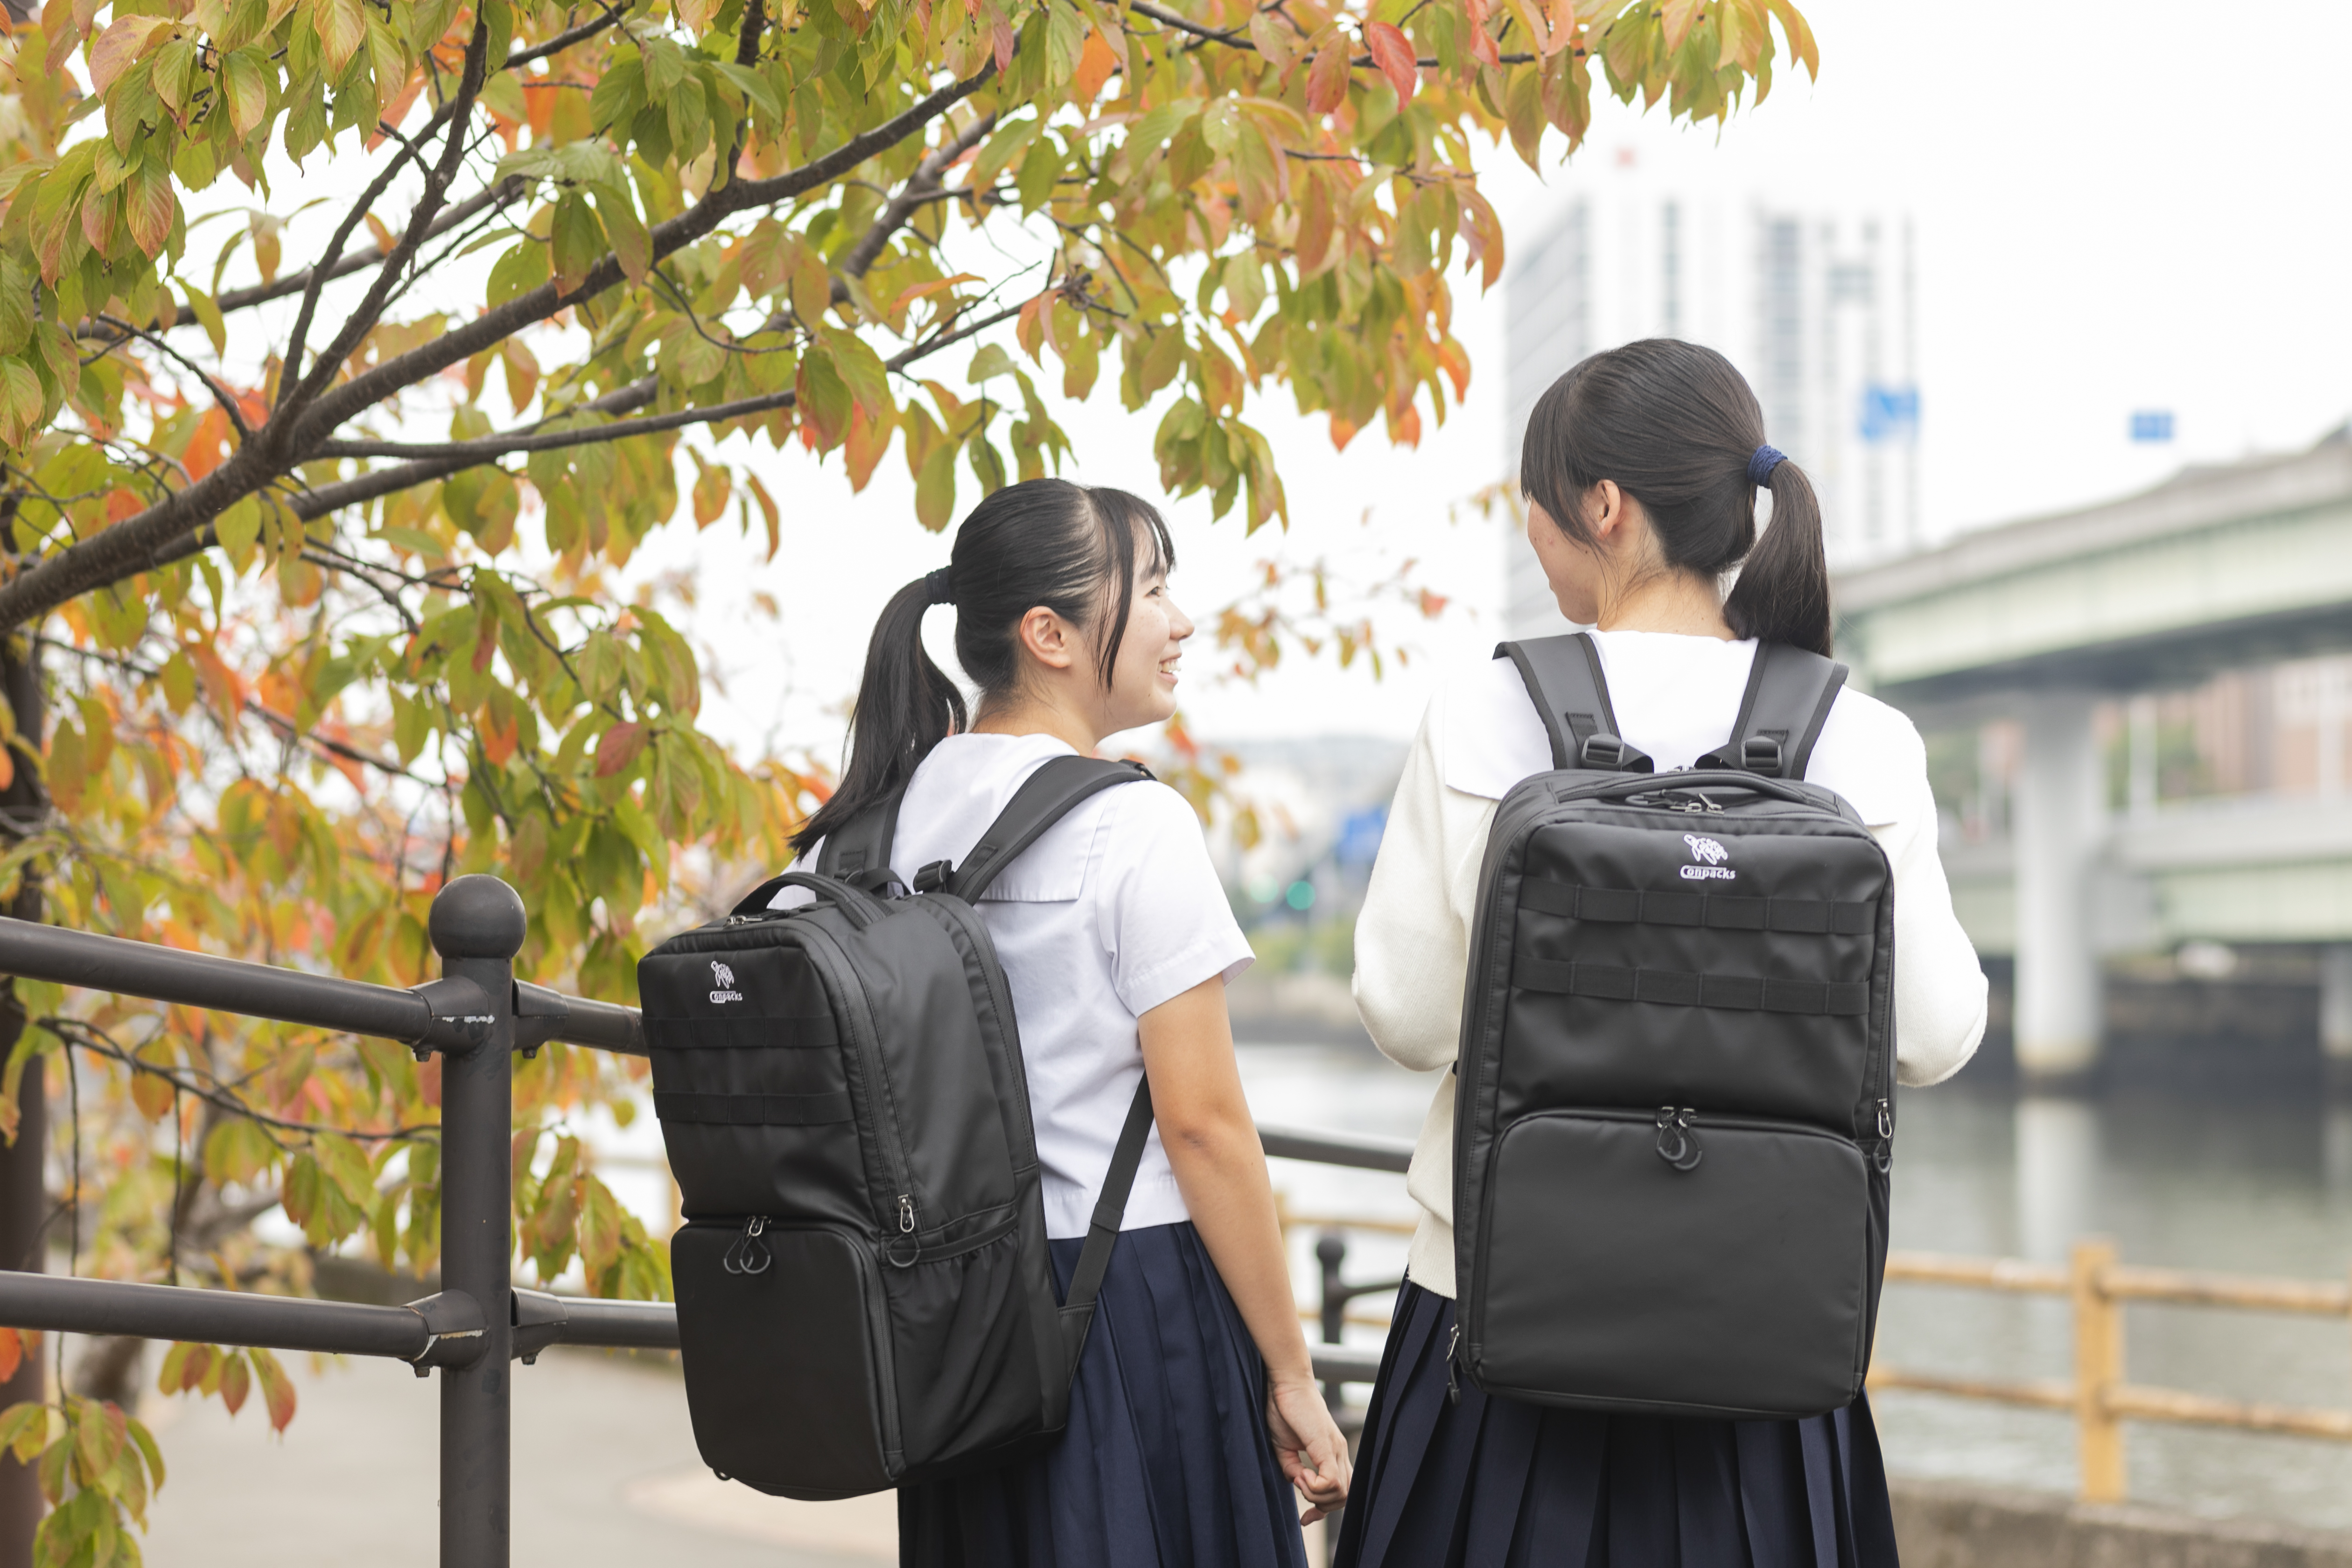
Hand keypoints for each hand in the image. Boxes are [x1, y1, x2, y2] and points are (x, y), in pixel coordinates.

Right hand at [1265, 1374, 1351, 1524]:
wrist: (1284, 1382)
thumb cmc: (1283, 1409)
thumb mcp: (1284, 1446)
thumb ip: (1292, 1467)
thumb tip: (1298, 1483)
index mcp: (1331, 1452)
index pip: (1342, 1490)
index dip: (1325, 1509)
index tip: (1306, 1517)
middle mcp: (1339, 1451)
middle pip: (1345, 1496)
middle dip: (1322, 1505)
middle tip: (1300, 1489)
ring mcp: (1335, 1447)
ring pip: (1342, 1492)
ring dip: (1316, 1495)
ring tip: (1298, 1477)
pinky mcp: (1326, 1444)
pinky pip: (1332, 1481)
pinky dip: (1315, 1487)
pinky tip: (1300, 1474)